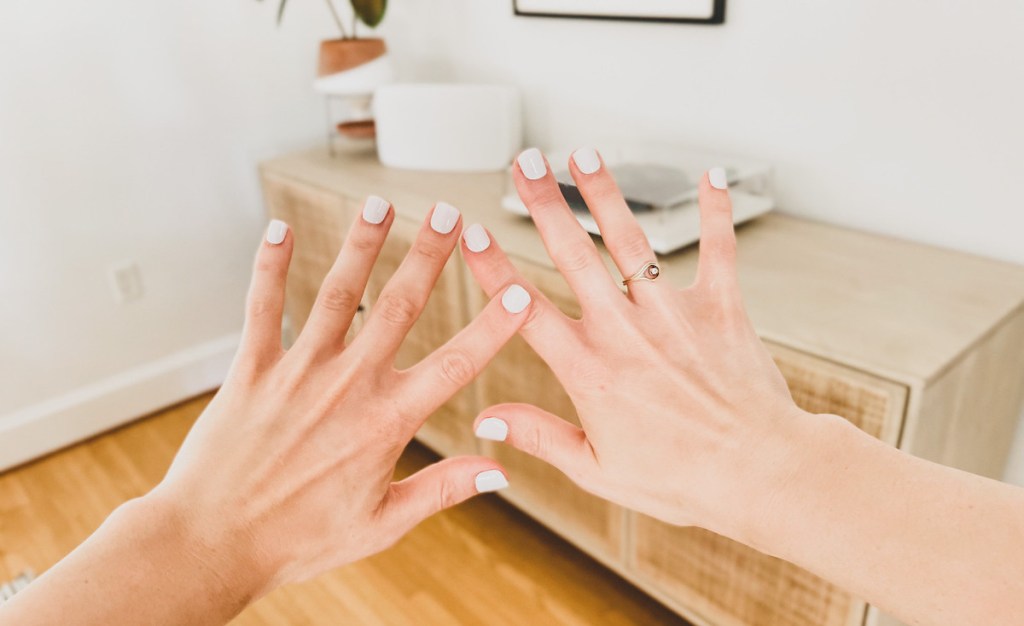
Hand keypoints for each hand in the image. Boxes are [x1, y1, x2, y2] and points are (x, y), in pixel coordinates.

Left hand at [150, 200, 530, 598]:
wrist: (213, 543)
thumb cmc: (298, 540)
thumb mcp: (382, 524)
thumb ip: (443, 490)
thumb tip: (499, 470)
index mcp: (387, 422)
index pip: (456, 363)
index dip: (494, 324)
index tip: (518, 291)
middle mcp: (348, 386)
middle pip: (400, 306)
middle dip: (430, 255)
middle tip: (450, 213)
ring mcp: (299, 372)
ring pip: (338, 294)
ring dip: (362, 244)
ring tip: (381, 203)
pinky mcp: (252, 370)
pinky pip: (263, 307)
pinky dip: (271, 266)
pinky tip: (279, 228)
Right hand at [461, 148, 815, 539]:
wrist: (760, 474)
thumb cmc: (680, 480)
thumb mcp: (597, 470)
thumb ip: (539, 436)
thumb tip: (484, 419)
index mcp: (589, 371)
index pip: (525, 310)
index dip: (493, 268)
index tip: (470, 232)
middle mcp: (626, 332)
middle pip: (574, 256)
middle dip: (545, 204)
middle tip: (525, 162)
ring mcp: (674, 315)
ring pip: (632, 241)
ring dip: (605, 194)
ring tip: (584, 154)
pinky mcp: (722, 308)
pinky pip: (719, 249)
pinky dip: (717, 211)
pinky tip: (711, 175)